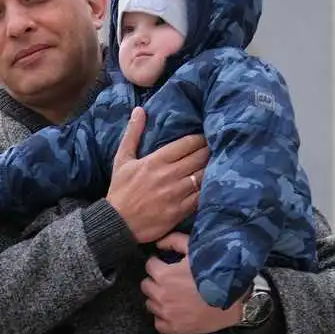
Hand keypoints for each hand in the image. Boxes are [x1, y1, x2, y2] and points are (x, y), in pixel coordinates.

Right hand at [105, 108, 208, 242]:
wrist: (116, 223)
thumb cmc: (120, 190)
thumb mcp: (122, 159)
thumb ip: (132, 134)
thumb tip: (139, 110)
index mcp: (156, 160)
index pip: (188, 143)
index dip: (200, 139)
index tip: (205, 138)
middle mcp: (168, 175)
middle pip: (200, 157)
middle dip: (209, 151)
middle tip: (215, 149)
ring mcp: (175, 193)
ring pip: (203, 175)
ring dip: (212, 169)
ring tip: (219, 165)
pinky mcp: (179, 210)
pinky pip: (201, 197)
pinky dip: (208, 190)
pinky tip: (212, 186)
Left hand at [142, 233, 243, 333]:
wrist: (234, 302)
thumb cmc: (215, 274)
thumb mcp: (196, 250)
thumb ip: (175, 241)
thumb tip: (158, 244)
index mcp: (164, 275)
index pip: (149, 266)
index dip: (157, 263)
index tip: (165, 265)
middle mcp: (160, 294)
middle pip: (146, 285)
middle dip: (155, 281)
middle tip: (169, 281)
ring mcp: (166, 313)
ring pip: (150, 304)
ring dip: (158, 299)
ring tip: (172, 296)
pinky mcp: (173, 328)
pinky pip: (158, 323)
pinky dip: (163, 317)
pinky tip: (174, 312)